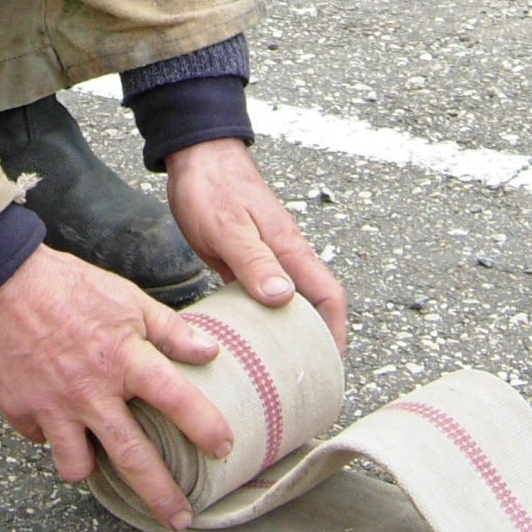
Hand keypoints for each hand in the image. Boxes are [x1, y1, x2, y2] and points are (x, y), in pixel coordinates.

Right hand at [0, 243, 231, 528]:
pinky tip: (56, 416)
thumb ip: (168, 329)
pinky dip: (51, 434)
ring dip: (92, 469)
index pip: (175, 400)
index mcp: (122, 358)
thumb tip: (210, 350)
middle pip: (132, 459)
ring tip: (100, 464)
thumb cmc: (66, 285)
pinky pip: (41, 439)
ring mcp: (52, 405)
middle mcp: (90, 391)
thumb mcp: (125, 297)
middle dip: (161, 495)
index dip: (204, 427)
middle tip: (180, 518)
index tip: (223, 447)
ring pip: (77, 466)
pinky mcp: (18, 410)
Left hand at [164, 139, 347, 350]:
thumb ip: (255, 261)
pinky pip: (258, 294)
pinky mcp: (243, 258)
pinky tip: (243, 337)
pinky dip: (258, 317)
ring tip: (274, 368)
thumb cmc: (212, 185)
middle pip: (311, 305)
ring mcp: (264, 258)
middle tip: (301, 377)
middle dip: (314, 340)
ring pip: (284, 302)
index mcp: (288, 249)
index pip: (328, 296)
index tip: (331, 365)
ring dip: (285, 331)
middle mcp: (283, 256)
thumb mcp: (229, 227)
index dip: (335, 332)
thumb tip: (284, 299)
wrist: (195, 154)